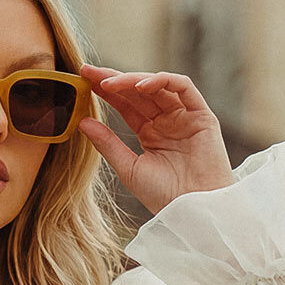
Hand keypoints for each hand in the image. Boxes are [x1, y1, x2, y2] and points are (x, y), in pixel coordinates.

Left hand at [77, 66, 233, 216]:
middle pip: (138, 91)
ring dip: (133, 80)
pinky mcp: (201, 114)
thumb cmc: (164, 196)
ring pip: (158, 85)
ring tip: (108, 83)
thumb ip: (108, 144)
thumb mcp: (129, 168)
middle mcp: (167, 120)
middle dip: (114, 79)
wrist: (193, 211)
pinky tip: (141, 86)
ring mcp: (184, 115)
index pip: (126, 104)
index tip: (83, 79)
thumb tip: (83, 121)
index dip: (105, 91)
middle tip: (89, 73)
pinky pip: (184, 87)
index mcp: (150, 132)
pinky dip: (163, 81)